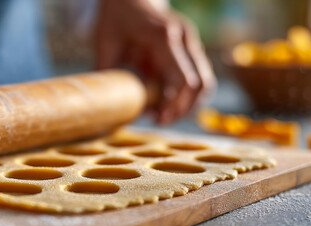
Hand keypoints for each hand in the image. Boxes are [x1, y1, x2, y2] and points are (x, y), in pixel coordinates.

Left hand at [94, 0, 215, 124]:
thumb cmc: (117, 18)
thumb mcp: (105, 44)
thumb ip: (108, 73)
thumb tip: (105, 104)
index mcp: (163, 36)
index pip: (182, 79)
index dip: (173, 104)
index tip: (157, 118)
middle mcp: (184, 37)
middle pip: (199, 84)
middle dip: (181, 109)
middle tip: (159, 120)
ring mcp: (191, 41)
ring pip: (205, 82)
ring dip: (188, 104)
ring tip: (164, 115)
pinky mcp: (192, 48)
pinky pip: (200, 76)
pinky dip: (189, 94)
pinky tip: (167, 102)